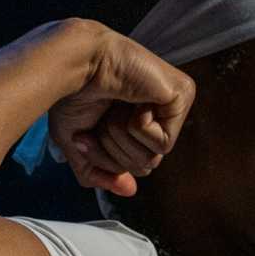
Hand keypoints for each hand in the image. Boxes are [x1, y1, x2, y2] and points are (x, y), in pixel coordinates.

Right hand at [48, 25, 195, 199]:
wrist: (75, 65)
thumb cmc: (72, 94)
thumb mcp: (77, 145)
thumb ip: (100, 173)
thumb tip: (130, 190)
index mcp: (136, 123)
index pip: (132, 167)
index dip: (105, 159)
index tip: (85, 135)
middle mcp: (157, 115)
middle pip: (145, 166)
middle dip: (114, 150)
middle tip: (102, 117)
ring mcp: (172, 104)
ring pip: (154, 158)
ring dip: (123, 136)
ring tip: (116, 106)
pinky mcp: (182, 95)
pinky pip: (164, 142)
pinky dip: (139, 125)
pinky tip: (133, 100)